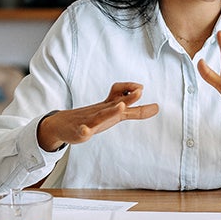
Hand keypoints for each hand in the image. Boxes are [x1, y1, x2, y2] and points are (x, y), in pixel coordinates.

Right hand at [36, 82, 158, 151]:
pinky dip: (84, 130)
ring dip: (111, 111)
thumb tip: (157, 107)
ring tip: (121, 106)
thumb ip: (136, 111)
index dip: (132, 91)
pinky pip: (82, 131)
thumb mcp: (115, 113)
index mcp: (110, 107)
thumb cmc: (93, 117)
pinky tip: (86, 131)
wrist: (63, 124)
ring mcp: (90, 120)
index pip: (121, 95)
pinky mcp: (80, 131)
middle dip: (129, 97)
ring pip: (101, 115)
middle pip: (116, 102)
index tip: (142, 88)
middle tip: (140, 90)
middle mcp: (102, 111)